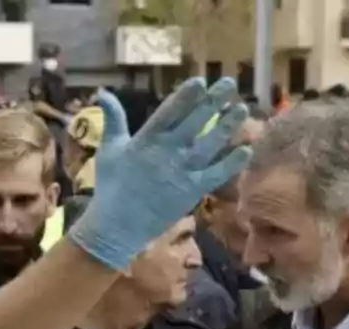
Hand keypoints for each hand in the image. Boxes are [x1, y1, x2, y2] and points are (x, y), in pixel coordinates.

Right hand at [67, 76, 250, 270]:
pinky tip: (246, 150)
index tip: (201, 81)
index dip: (187, 96)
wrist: (116, 228)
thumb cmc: (111, 188)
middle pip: (195, 122)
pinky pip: (216, 174)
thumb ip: (113, 120)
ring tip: (241, 108)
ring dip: (227, 125)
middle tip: (228, 84)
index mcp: (146, 139)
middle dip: (213, 102)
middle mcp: (167, 152)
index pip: (170, 111)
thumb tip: (102, 92)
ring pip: (209, 144)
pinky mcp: (192, 192)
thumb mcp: (108, 150)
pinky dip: (231, 163)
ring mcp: (181, 172)